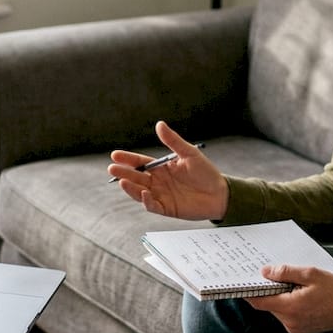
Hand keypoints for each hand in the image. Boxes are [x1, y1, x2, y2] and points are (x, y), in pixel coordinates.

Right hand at [109, 121, 227, 220]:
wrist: (220, 193)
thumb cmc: (206, 172)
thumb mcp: (189, 153)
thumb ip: (173, 141)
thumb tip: (159, 124)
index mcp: (162, 168)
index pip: (141, 162)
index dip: (128, 159)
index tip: (115, 155)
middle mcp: (158, 182)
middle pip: (136, 177)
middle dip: (124, 172)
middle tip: (112, 168)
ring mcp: (161, 195)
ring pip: (140, 192)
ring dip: (130, 187)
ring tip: (122, 181)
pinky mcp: (167, 209)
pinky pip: (152, 206)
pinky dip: (146, 201)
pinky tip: (143, 193)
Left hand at [246, 264, 332, 332]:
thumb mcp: (310, 274)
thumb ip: (285, 272)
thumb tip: (265, 272)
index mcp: (290, 307)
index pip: (259, 302)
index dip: (249, 292)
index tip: (243, 282)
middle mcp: (289, 321)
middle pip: (268, 305)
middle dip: (268, 291)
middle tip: (271, 276)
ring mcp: (294, 328)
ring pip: (277, 310)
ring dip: (279, 298)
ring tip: (292, 285)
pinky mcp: (299, 330)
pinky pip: (286, 315)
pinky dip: (287, 305)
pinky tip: (298, 295)